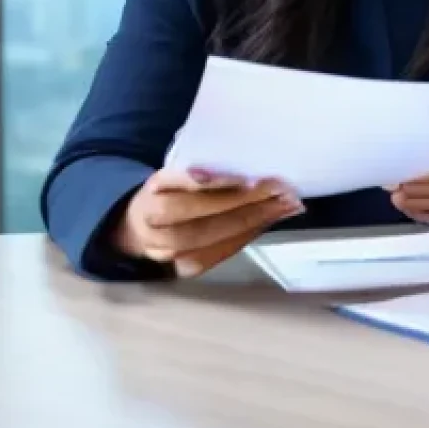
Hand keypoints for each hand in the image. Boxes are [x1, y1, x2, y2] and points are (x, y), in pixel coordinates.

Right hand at [113, 168, 304, 277]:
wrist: (142, 225)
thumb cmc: (173, 187)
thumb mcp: (178, 168)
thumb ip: (202, 167)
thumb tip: (247, 160)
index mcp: (154, 191)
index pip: (182, 190)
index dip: (215, 186)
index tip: (248, 179)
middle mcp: (156, 224)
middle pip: (203, 218)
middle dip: (247, 204)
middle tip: (282, 191)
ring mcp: (169, 251)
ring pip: (214, 238)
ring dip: (255, 221)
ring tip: (286, 206)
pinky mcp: (186, 267)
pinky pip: (220, 252)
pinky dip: (249, 234)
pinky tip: (271, 220)